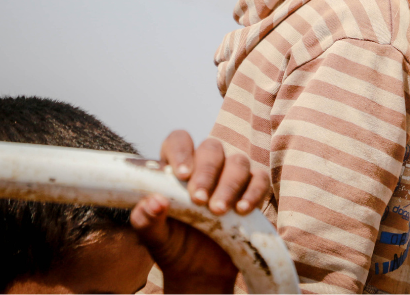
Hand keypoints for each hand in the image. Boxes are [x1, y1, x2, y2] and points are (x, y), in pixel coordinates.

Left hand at [130, 131, 269, 292]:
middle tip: (200, 200)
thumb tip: (154, 201)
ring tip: (218, 211)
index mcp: (176, 169)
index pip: (179, 141)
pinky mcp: (253, 189)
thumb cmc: (173, 245)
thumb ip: (145, 219)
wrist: (199, 271)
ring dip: (229, 184)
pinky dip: (253, 192)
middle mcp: (206, 166)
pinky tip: (241, 210)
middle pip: (211, 148)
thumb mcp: (152, 237)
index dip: (181, 151)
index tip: (182, 175)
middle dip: (207, 172)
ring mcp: (231, 175)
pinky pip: (260, 179)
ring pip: (238, 161)